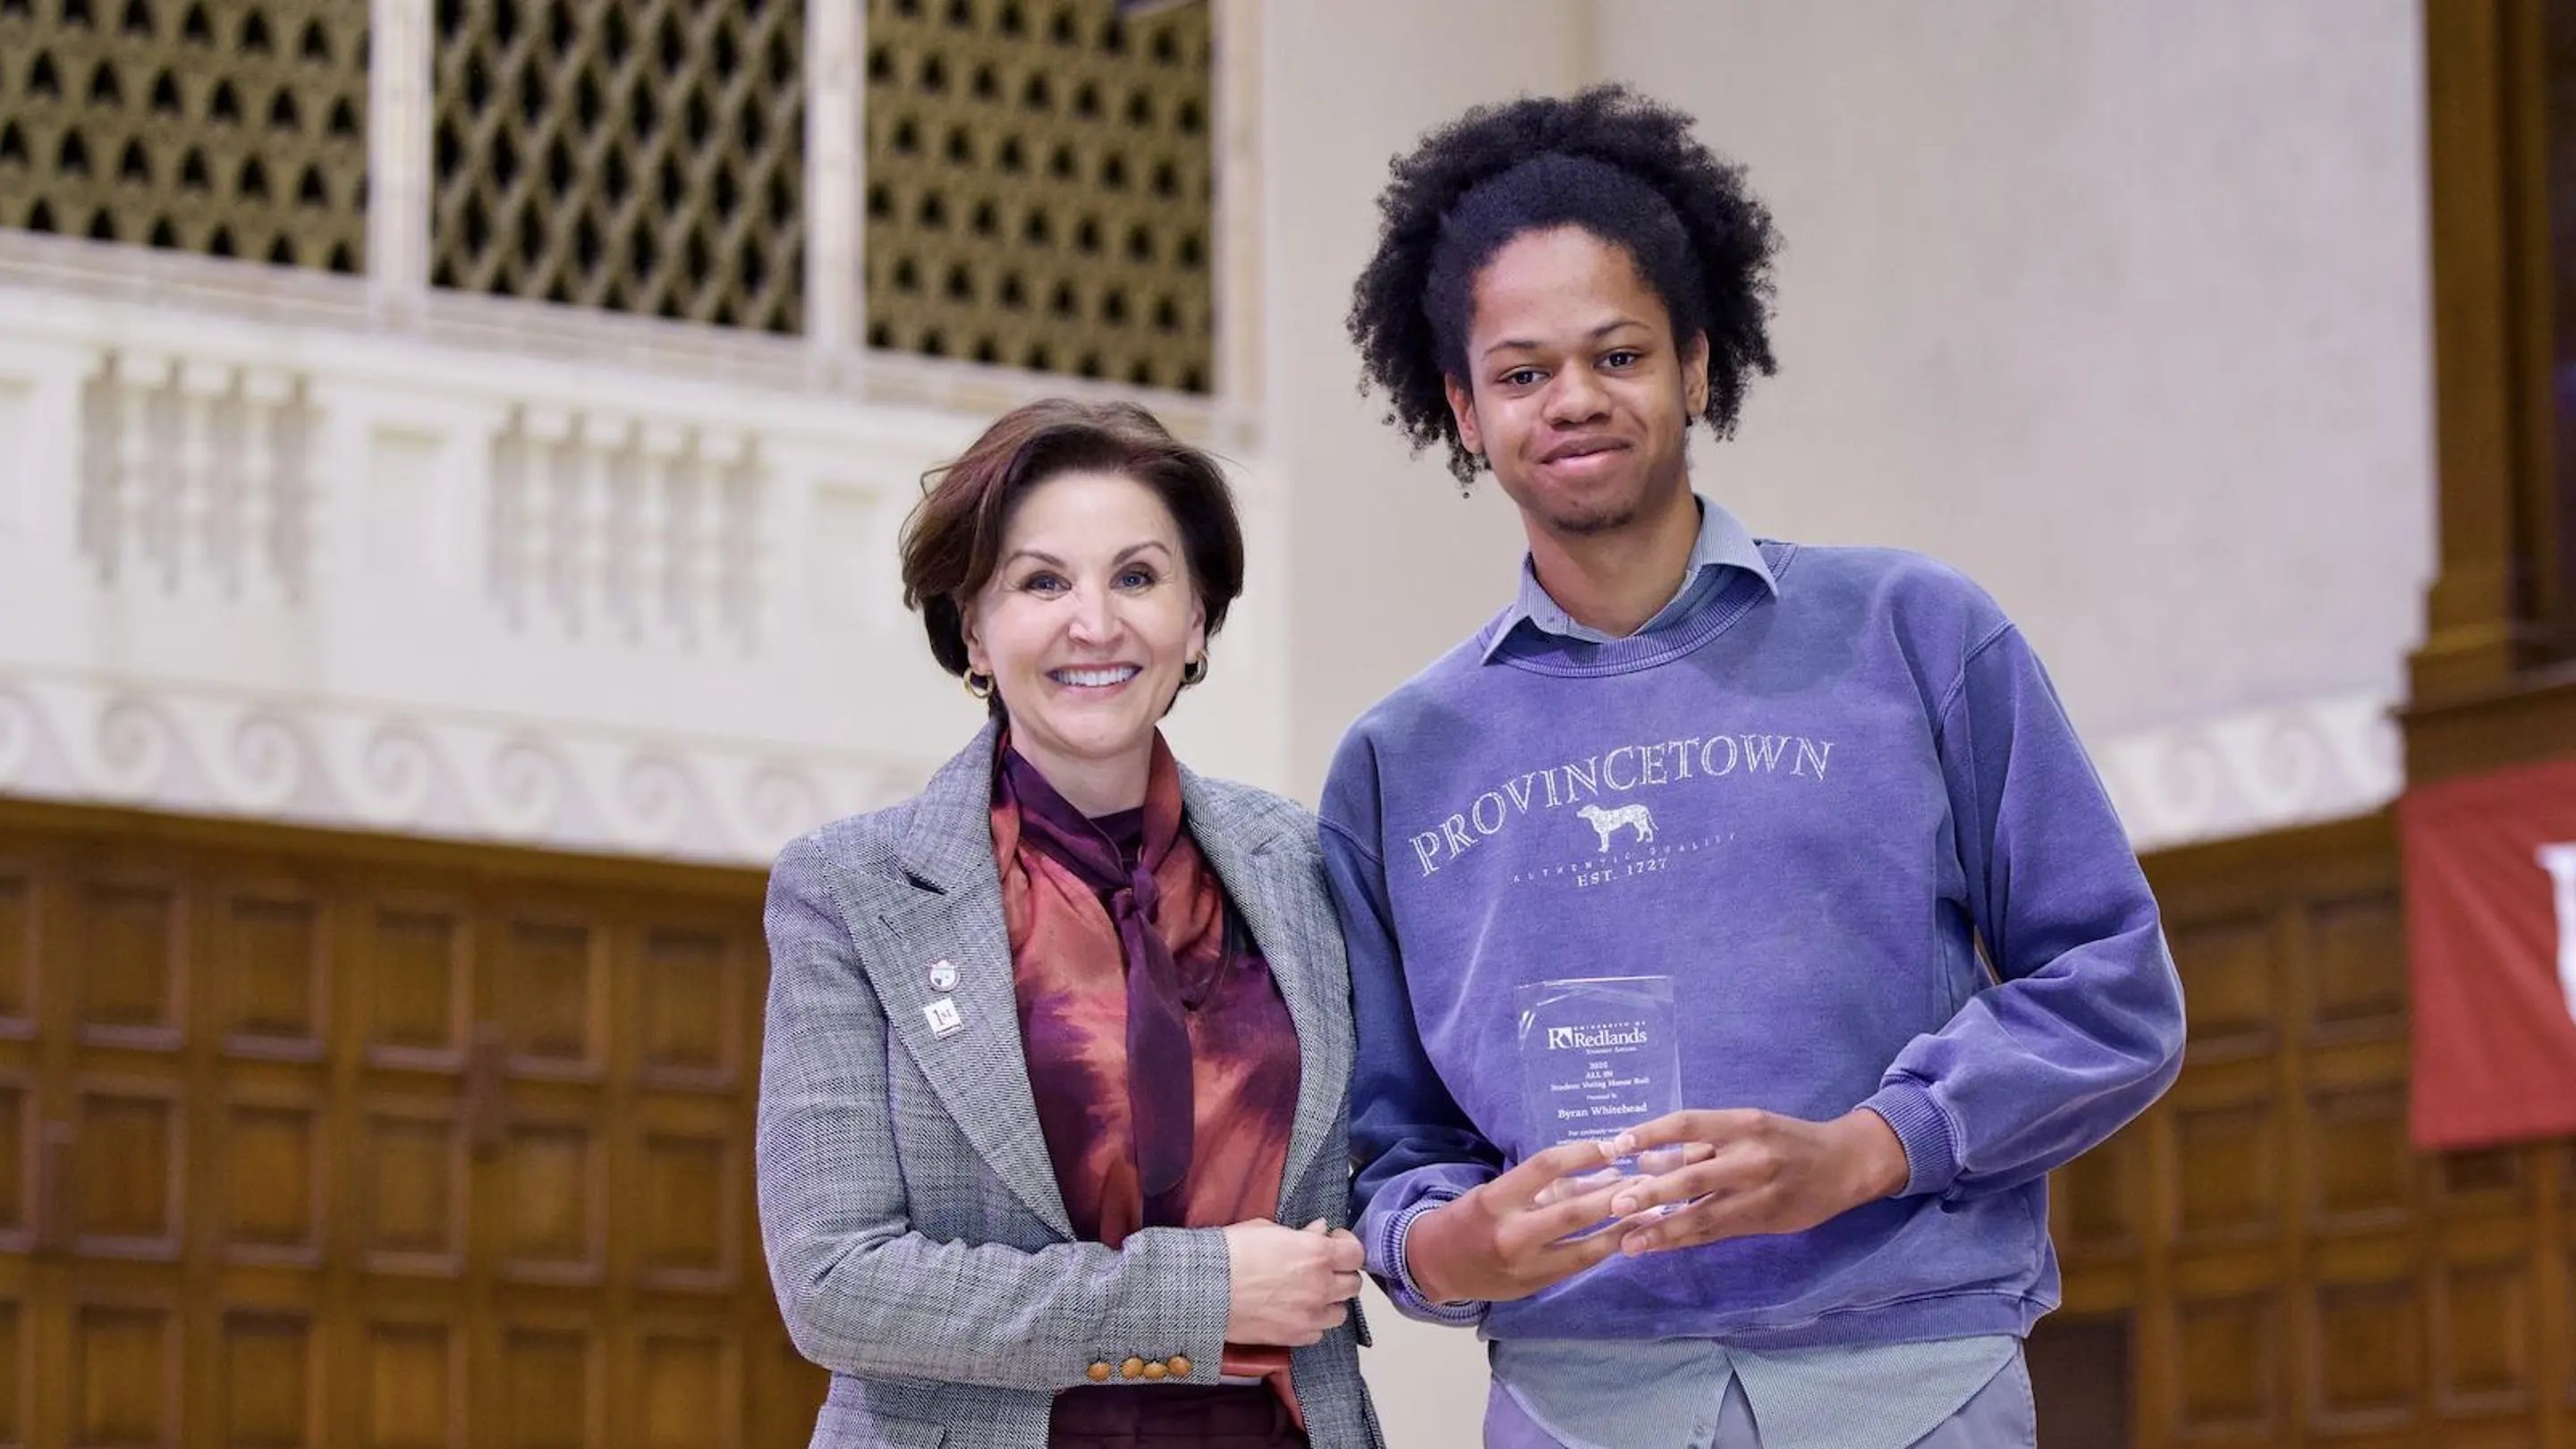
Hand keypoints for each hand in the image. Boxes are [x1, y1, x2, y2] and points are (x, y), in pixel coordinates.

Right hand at [1222, 1219, 1364, 1346]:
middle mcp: (1321, 1286)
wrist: (1206, 1288)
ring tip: (1310, 1294)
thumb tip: (1320, 1230)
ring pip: (1340, 1313)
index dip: (1347, 1246)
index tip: (1335, 1242)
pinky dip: (1312, 1323)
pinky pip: (1319, 1333)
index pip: (1356, 1253)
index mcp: (1317, 1253)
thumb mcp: (1267, 1229)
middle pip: (1353, 1284)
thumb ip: (1301, 1233)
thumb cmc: (1232, 1252)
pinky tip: (1296, 1313)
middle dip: (1341, 1275)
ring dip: (1330, 1302)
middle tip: (1324, 1269)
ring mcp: (1310, 1315)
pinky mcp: (1295, 1337)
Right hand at [1404, 1140, 1642, 1304]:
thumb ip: (1540, 1188)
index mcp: (1495, 1200)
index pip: (1546, 1166)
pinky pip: (1579, 1265)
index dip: (1583, 1154)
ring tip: (1653, 1211)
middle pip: (1574, 1211)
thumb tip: (1597, 1174)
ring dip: (1622, 1228)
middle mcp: (1511, 1234)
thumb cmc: (1466, 1220)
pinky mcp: (1537, 1285)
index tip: (1613, 1147)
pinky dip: (1606, 1249)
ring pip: (1586, 1247)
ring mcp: (1526, 1265)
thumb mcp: (1493, 1193)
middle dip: (1616, 1195)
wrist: (1434, 1267)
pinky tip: (1628, 1236)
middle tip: (1647, 1180)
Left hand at [1604, 1108, 1909, 1253]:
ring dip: (1662, 1229)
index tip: (1616, 1146)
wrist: (1844, 1164)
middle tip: (1614, 1203)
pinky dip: (1683, 1239)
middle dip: (1651, 1192)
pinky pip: (1715, 1232)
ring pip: (1702, 1214)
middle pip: (1692, 1174)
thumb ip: (1703, 1143)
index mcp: (1742, 1123)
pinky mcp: (1762, 1220)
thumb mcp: (1748, 1126)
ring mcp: (1757, 1193)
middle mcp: (1750, 1156)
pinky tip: (1656, 1246)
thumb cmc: (1786, 1140)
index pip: (1687, 1124)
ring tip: (1627, 1242)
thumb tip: (1646, 1160)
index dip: (1650, 1134)